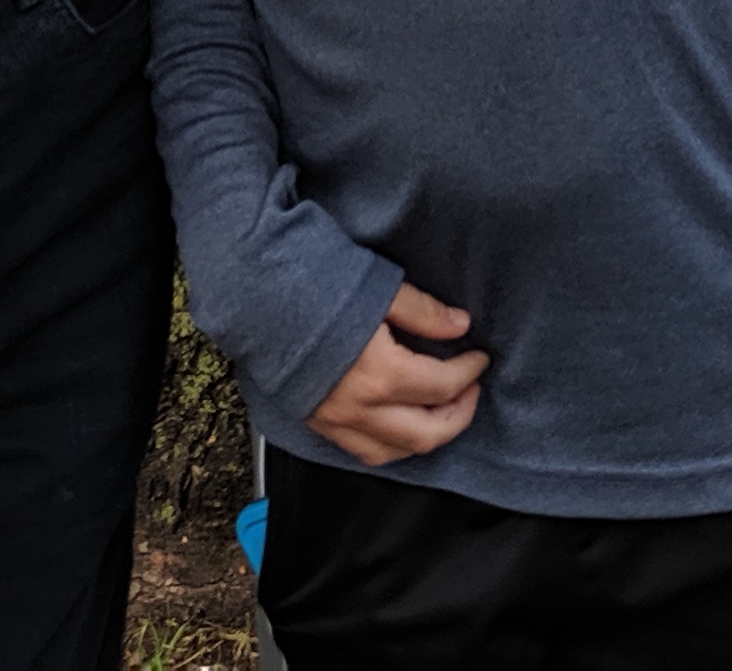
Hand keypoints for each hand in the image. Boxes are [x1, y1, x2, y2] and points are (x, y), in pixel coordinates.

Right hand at [306, 281, 486, 465]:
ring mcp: (333, 420)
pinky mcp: (314, 421)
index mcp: (380, 374)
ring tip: (442, 409)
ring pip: (394, 452)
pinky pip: (362, 451)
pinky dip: (391, 444)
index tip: (479, 356)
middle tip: (471, 389)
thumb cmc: (313, 279)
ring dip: (426, 435)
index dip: (469, 372)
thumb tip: (461, 326)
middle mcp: (359, 408)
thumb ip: (423, 313)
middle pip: (426, 434)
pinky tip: (400, 422)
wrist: (251, 290)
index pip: (442, 386)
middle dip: (459, 415)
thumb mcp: (379, 286)